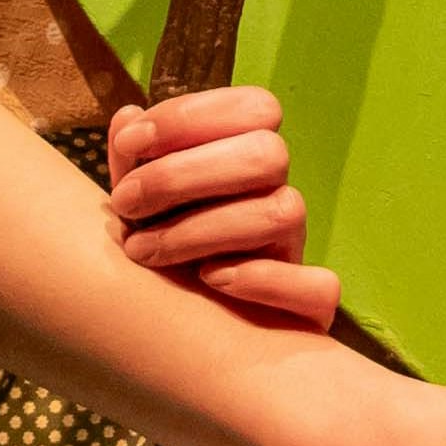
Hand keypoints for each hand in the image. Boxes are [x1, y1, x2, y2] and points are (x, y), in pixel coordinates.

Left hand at [104, 80, 342, 326]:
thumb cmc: (158, 255)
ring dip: (202, 230)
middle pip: (269, 154)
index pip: (255, 107)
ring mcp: (297, 251)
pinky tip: (210, 281)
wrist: (175, 338)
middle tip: (127, 203)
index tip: (132, 142)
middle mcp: (280, 197)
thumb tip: (128, 116)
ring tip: (142, 251)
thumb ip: (130, 161)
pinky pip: (318, 286)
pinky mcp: (310, 307)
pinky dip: (264, 280)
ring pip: (284, 212)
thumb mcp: (136, 204)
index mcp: (249, 160)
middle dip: (184, 174)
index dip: (192, 115)